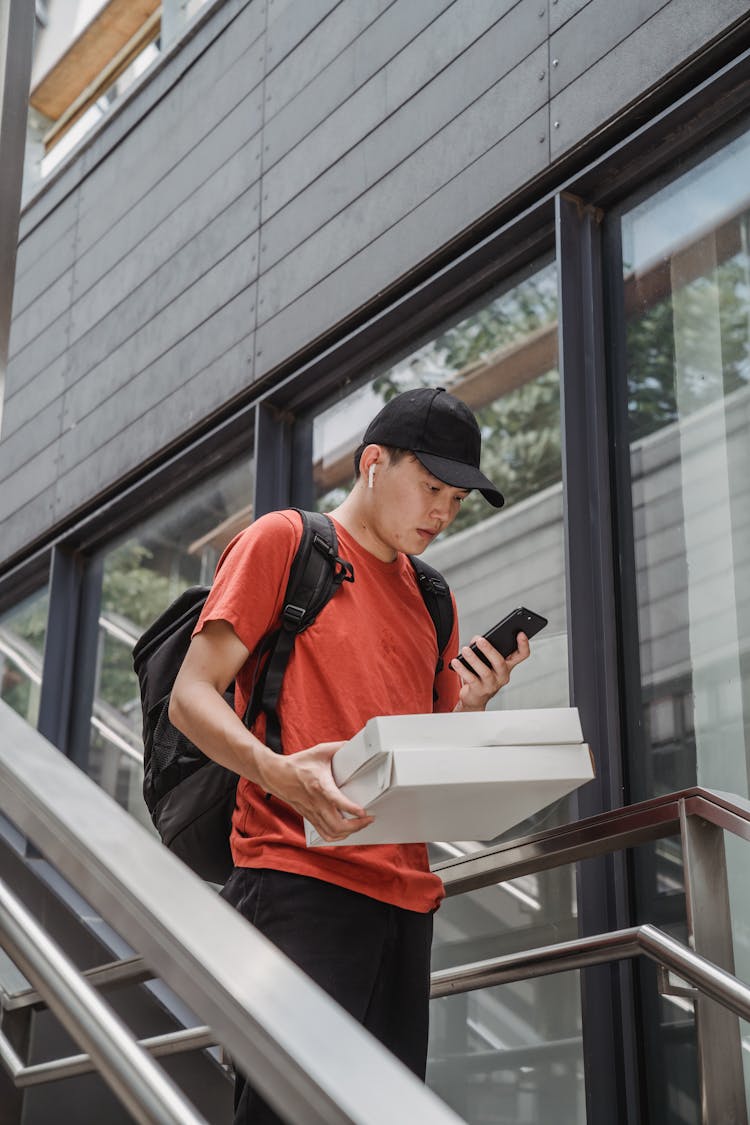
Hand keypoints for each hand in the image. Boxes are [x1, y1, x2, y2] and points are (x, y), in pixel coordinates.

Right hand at [258, 741, 374, 842]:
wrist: (276, 775)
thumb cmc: (297, 764)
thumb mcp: (319, 751)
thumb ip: (338, 748)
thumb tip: (353, 745)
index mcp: (319, 785)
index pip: (336, 800)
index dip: (350, 808)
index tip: (363, 811)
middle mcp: (316, 802)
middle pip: (337, 825)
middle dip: (356, 826)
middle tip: (368, 819)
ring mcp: (312, 812)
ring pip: (332, 832)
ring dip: (349, 833)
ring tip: (360, 825)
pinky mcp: (309, 817)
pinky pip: (324, 834)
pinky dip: (337, 836)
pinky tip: (345, 831)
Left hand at [450, 632, 530, 711]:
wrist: (475, 698)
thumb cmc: (481, 675)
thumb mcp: (485, 660)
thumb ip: (482, 647)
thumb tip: (476, 639)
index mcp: (508, 665)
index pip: (521, 655)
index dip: (523, 644)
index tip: (520, 633)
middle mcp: (503, 675)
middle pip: (500, 662)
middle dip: (489, 650)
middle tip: (480, 640)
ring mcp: (492, 684)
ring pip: (485, 671)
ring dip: (474, 659)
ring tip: (465, 650)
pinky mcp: (480, 691)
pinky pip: (471, 679)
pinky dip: (462, 669)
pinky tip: (456, 662)